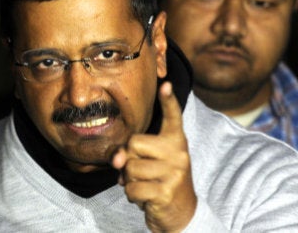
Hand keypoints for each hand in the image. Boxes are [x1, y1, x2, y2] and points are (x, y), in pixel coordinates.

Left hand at [111, 81, 196, 232]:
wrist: (180, 212)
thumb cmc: (159, 180)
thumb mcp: (147, 162)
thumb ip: (130, 154)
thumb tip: (117, 160)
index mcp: (175, 140)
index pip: (173, 116)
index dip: (168, 100)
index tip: (165, 84)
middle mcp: (178, 152)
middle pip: (134, 143)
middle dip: (129, 160)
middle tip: (142, 172)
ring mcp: (174, 172)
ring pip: (130, 168)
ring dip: (129, 181)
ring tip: (145, 185)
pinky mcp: (166, 192)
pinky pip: (132, 188)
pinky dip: (132, 196)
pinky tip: (146, 198)